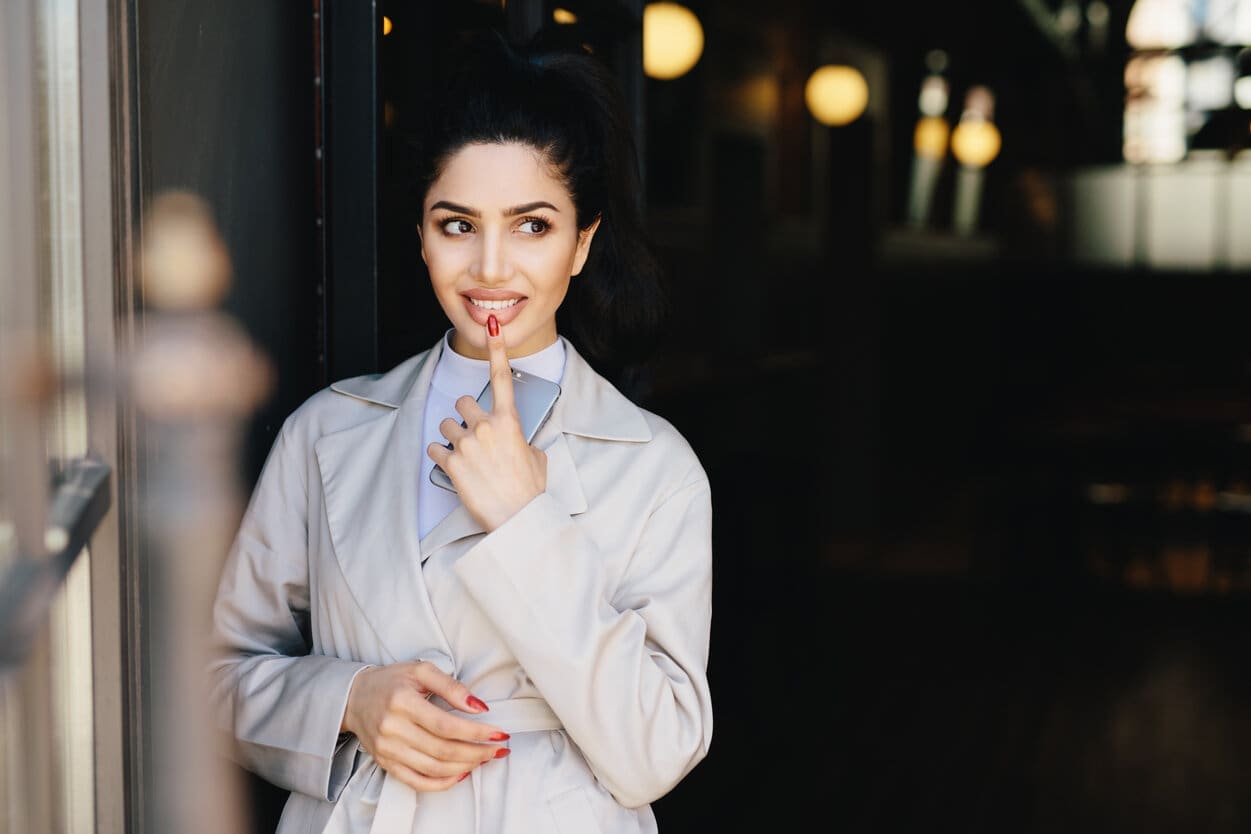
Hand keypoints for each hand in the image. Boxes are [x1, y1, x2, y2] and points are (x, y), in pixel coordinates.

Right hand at [341, 661, 509, 791]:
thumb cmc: (391, 681)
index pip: (446, 725)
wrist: (354, 698)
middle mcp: (393, 729)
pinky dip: (442, 782)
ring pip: (433, 768)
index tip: (499, 733)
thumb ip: (451, 687)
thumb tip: (479, 706)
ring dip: (465, 766)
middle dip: (477, 752)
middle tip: (498, 749)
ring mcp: (388, 750)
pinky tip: (461, 773)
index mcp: (403, 702)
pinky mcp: (386, 763)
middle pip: (443, 750)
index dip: (476, 732)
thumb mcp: (421, 671)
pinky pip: (417, 782)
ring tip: (484, 759)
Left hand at [427, 315, 547, 530]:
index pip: (501, 376)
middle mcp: (486, 426)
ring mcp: (467, 444)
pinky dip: (441, 458)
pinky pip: (435, 449)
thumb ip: (522, 442)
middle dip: (465, 417)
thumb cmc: (530, 491)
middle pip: (462, 403)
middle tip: (473, 437)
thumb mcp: (535, 459)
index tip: (491, 326)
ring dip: (452, 438)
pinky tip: (454, 469)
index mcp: (510, 421)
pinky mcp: (451, 463)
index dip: (496, 348)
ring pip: (446, 425)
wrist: (518, 518)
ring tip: (465, 458)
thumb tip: (516, 444)